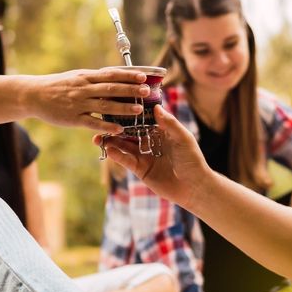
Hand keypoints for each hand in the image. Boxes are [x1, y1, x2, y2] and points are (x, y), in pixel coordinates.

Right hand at [29, 68, 149, 132]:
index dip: (128, 75)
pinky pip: (92, 123)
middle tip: (146, 92)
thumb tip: (115, 76)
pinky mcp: (73, 119)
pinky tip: (119, 130)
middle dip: (130, 90)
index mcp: (86, 77)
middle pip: (111, 89)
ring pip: (105, 106)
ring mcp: (78, 104)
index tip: (143, 75)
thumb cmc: (58, 86)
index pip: (111, 74)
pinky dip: (106, 127)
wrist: (33, 95)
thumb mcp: (76, 77)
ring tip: (138, 110)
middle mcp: (84, 89)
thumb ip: (94, 78)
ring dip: (123, 108)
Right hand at [96, 105, 211, 208]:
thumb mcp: (183, 138)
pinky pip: (126, 160)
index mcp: (160, 131)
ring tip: (98, 138)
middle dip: (114, 127)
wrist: (194, 187)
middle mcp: (150, 141)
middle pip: (129, 132)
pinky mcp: (140, 169)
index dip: (129, 112)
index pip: (141, 119)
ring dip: (111, 142)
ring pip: (124, 146)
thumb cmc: (192, 160)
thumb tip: (156, 106)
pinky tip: (108, 150)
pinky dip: (117, 155)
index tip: (116, 104)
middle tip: (100, 121)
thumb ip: (169, 123)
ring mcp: (144, 155)